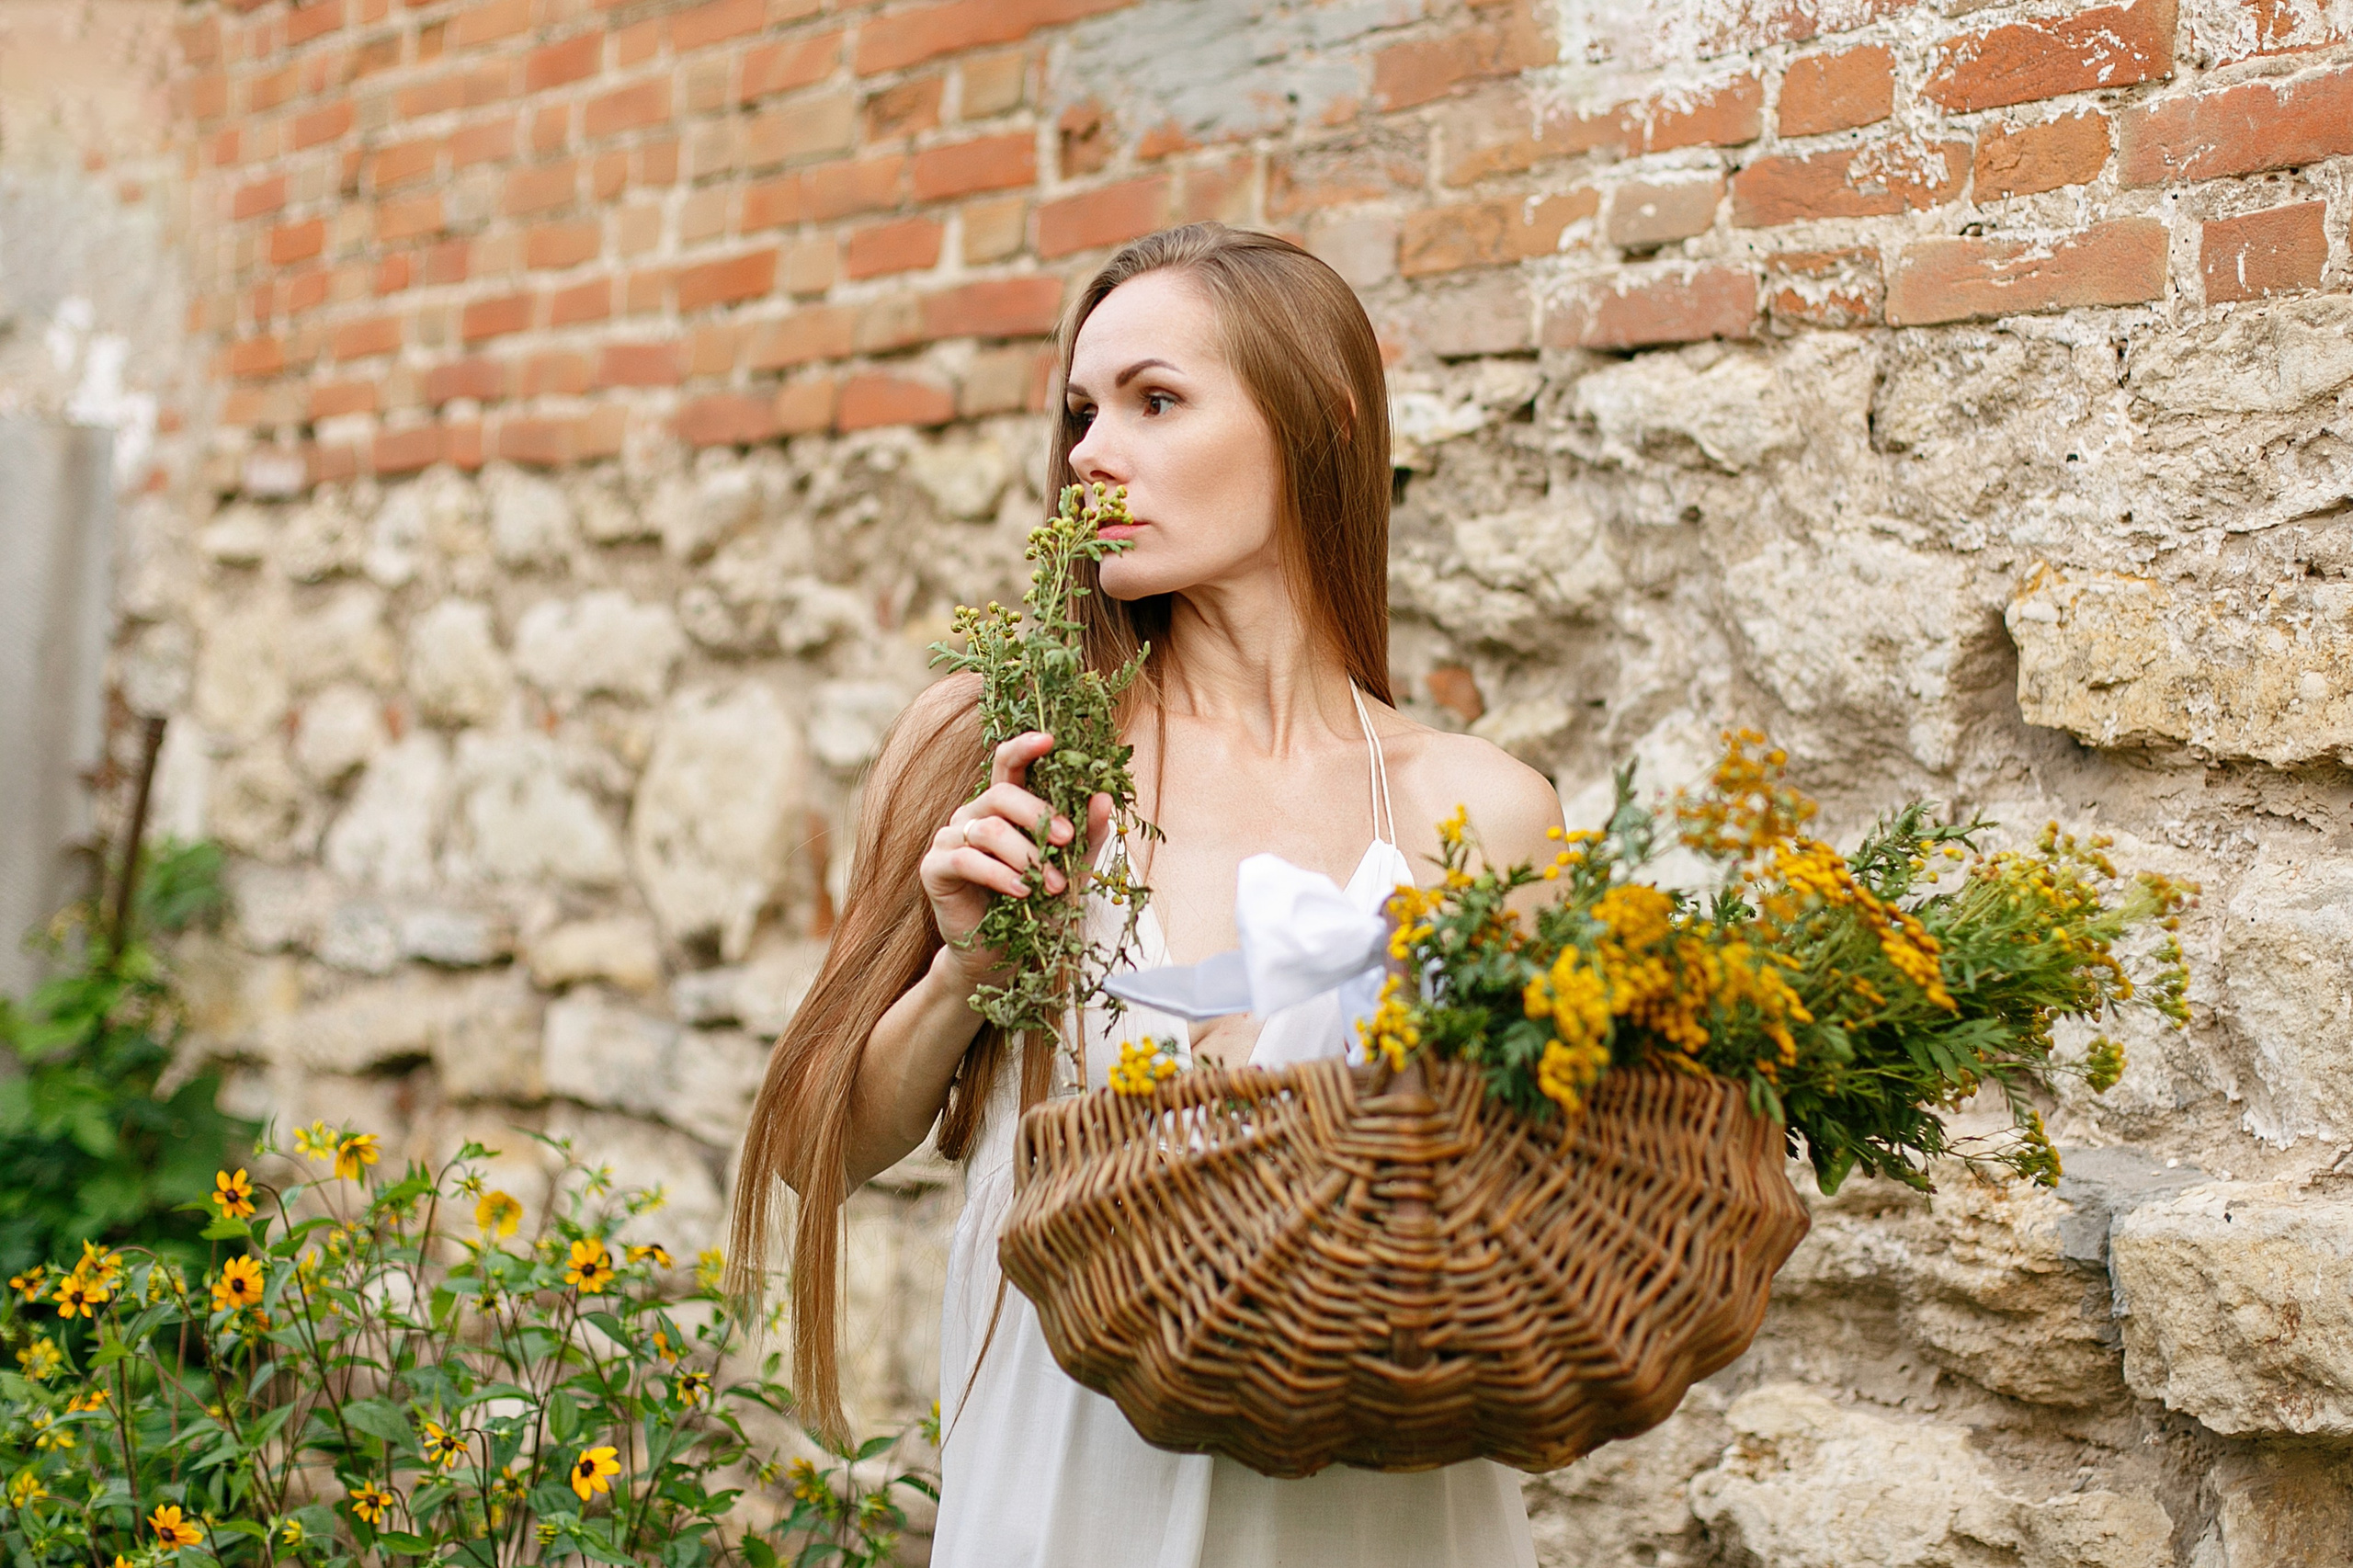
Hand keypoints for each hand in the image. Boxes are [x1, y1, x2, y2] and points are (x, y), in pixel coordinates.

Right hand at [921, 732, 1113, 990]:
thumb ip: (1086, 834)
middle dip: (1039, 814)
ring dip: (1026, 855)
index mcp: (1003, 806)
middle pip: (1002, 794)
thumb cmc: (1036, 906)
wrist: (1002, 956)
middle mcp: (973, 814)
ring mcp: (950, 838)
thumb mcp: (1071, 868)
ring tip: (1050, 884)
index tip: (1050, 739)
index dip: (1025, 747)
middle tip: (1068, 839)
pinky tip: (1021, 892)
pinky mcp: (934, 867)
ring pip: (989, 829)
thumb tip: (1105, 798)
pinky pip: (966, 859)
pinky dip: (998, 875)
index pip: (1008, 763)